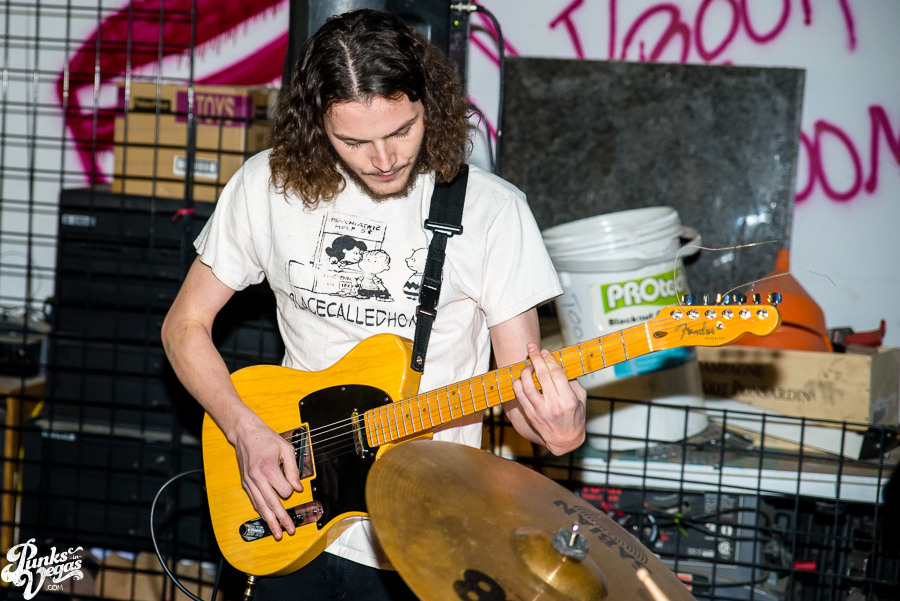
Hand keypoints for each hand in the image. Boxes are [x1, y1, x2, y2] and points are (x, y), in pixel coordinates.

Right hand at [230, 416, 303, 539]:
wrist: (245, 432)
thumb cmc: (266, 438)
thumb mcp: (286, 448)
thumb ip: (293, 469)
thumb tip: (298, 488)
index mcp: (268, 468)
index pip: (284, 490)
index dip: (291, 490)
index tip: (293, 486)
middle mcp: (257, 477)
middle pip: (271, 504)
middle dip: (281, 519)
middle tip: (289, 531)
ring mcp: (249, 481)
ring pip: (260, 506)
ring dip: (269, 521)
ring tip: (277, 533)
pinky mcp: (245, 483)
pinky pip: (254, 500)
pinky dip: (260, 511)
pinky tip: (266, 518)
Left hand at [512, 343, 586, 454]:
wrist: (565, 440)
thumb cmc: (575, 417)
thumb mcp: (581, 398)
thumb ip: (572, 381)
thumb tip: (559, 363)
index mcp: (568, 400)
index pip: (557, 374)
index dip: (550, 360)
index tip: (545, 351)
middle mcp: (554, 405)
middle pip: (542, 376)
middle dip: (535, 358)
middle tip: (531, 347)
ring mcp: (540, 411)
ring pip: (527, 385)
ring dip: (525, 371)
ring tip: (528, 365)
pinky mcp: (530, 415)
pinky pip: (520, 396)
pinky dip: (518, 384)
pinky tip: (521, 378)